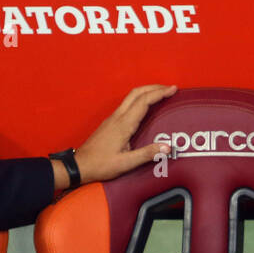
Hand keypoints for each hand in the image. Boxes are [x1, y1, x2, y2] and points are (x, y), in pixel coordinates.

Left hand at [54, 84, 177, 188]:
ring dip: (147, 91)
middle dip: (154, 87)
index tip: (173, 89)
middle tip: (170, 88)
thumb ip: (147, 154)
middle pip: (137, 92)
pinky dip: (139, 99)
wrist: (80, 165)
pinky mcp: (110, 122)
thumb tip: (167, 147)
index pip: (144, 101)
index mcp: (124, 124)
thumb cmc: (101, 165)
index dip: (160, 93)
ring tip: (160, 94)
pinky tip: (145, 106)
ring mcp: (113, 118)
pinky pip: (127, 104)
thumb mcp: (126, 163)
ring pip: (131, 96)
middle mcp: (118, 117)